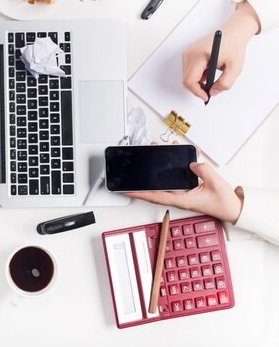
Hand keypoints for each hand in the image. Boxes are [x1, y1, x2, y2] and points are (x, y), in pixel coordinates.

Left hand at [126, 162, 242, 223]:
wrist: (234, 209)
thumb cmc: (224, 202)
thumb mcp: (215, 183)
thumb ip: (203, 170)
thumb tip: (191, 163)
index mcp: (182, 199)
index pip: (155, 196)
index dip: (139, 193)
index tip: (126, 190)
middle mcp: (179, 197)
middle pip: (157, 186)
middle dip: (147, 175)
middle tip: (140, 163)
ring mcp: (184, 193)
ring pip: (168, 179)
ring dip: (163, 167)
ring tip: (162, 151)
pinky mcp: (189, 189)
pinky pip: (180, 176)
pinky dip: (180, 166)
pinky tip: (185, 155)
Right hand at [182, 0, 260, 100]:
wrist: (232, 32)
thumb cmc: (234, 46)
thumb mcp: (235, 68)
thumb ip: (225, 83)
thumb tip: (212, 92)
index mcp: (200, 56)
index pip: (190, 80)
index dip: (197, 92)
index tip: (206, 97)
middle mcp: (190, 54)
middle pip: (186, 80)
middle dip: (198, 88)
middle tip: (211, 89)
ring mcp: (187, 53)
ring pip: (186, 77)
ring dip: (198, 82)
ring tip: (212, 76)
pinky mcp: (188, 54)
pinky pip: (188, 71)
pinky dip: (197, 76)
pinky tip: (208, 70)